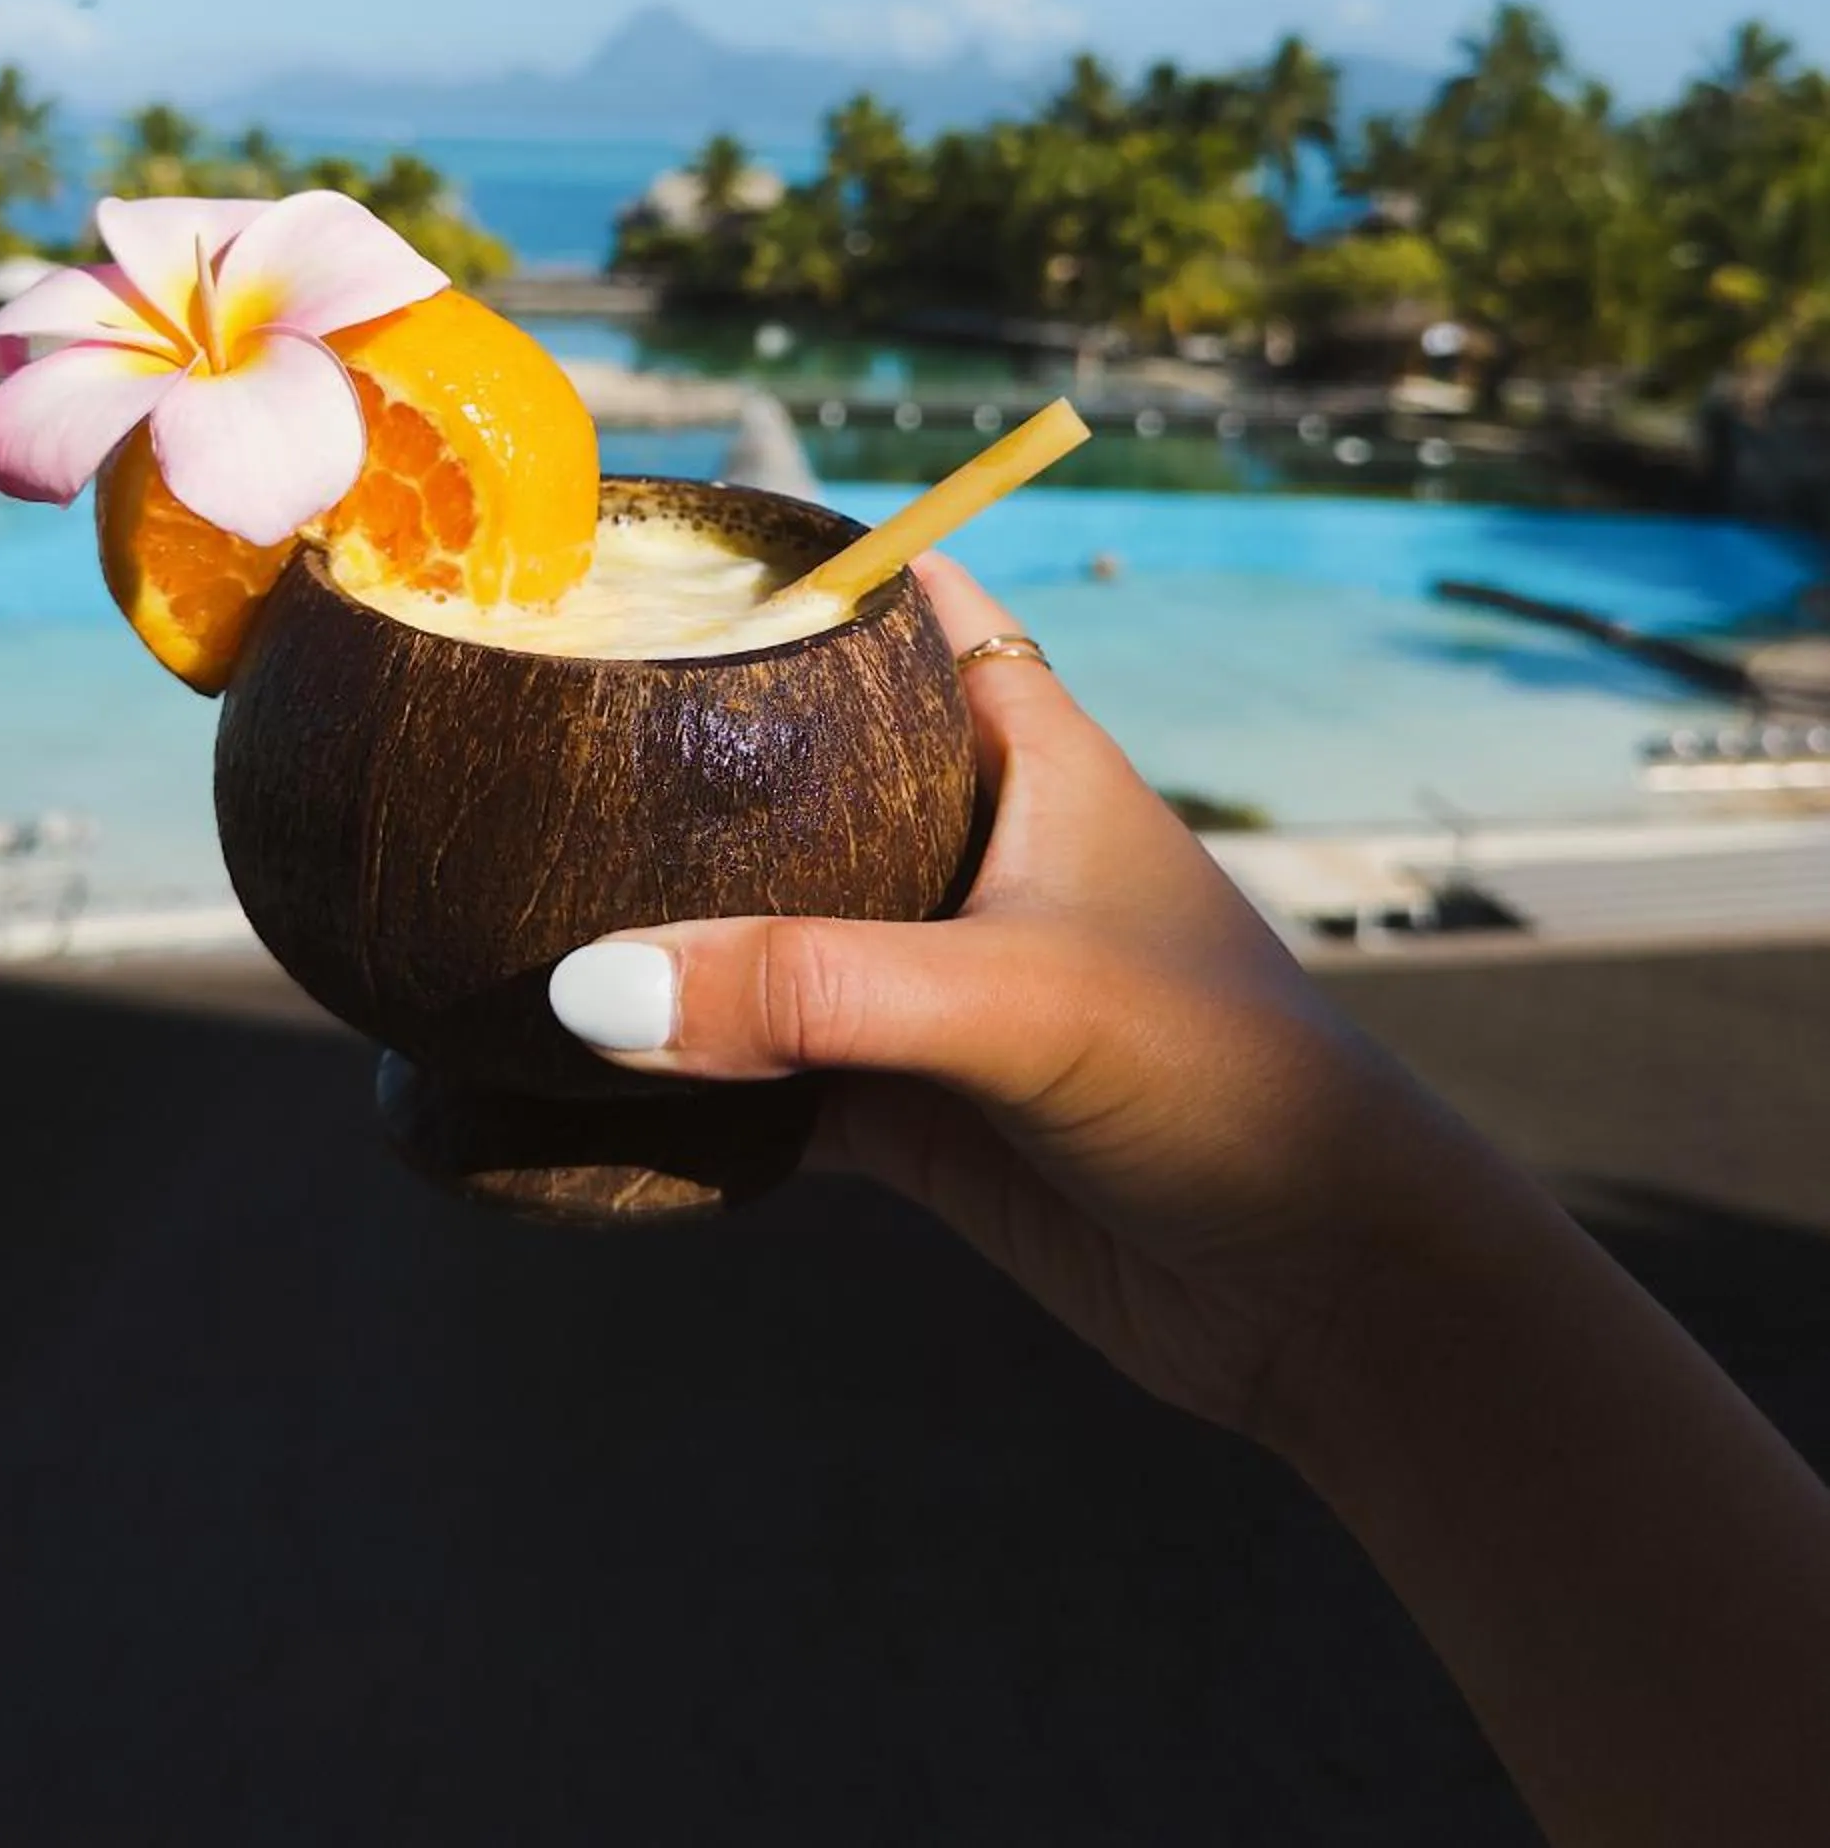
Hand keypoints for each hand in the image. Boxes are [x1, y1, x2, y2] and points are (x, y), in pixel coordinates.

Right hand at [548, 550, 1514, 1454]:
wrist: (1328, 1296)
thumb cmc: (1226, 1084)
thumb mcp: (1014, 1005)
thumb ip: (808, 988)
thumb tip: (588, 990)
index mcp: (1032, 758)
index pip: (911, 610)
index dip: (805, 570)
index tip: (656, 551)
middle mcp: (977, 855)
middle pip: (809, 774)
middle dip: (691, 765)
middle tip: (538, 740)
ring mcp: (941, 985)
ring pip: (776, 932)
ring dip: (677, 933)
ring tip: (519, 898)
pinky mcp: (918, 1109)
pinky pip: (770, 1076)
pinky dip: (688, 1081)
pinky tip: (580, 1077)